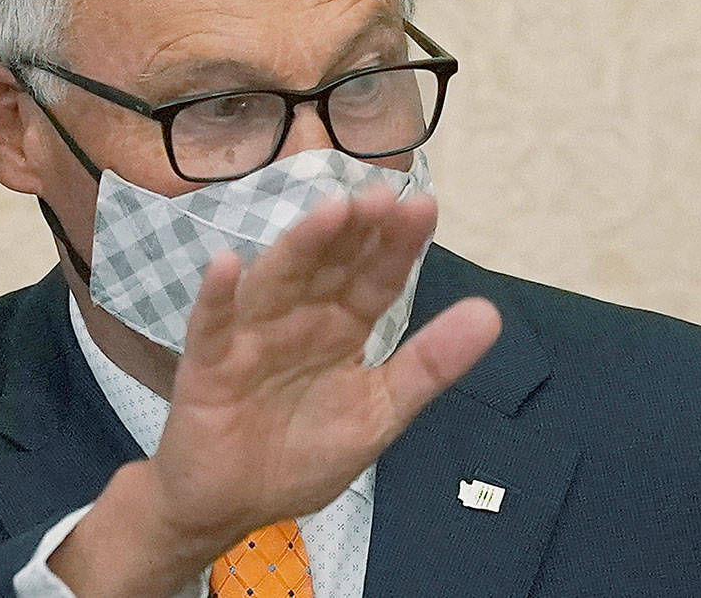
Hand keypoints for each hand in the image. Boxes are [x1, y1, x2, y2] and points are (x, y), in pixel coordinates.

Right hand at [53, 186, 499, 595]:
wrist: (230, 505)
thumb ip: (430, 365)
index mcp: (342, 328)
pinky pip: (214, 326)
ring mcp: (253, 336)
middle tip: (383, 195)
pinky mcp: (209, 364)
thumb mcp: (379, 412)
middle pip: (329, 266)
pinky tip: (227, 264)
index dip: (398, 245)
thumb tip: (491, 313)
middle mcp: (299, 319)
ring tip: (331, 211)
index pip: (376, 279)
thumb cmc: (302, 454)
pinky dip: (218, 296)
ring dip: (301, 246)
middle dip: (355, 232)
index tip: (424, 206)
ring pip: (278, 281)